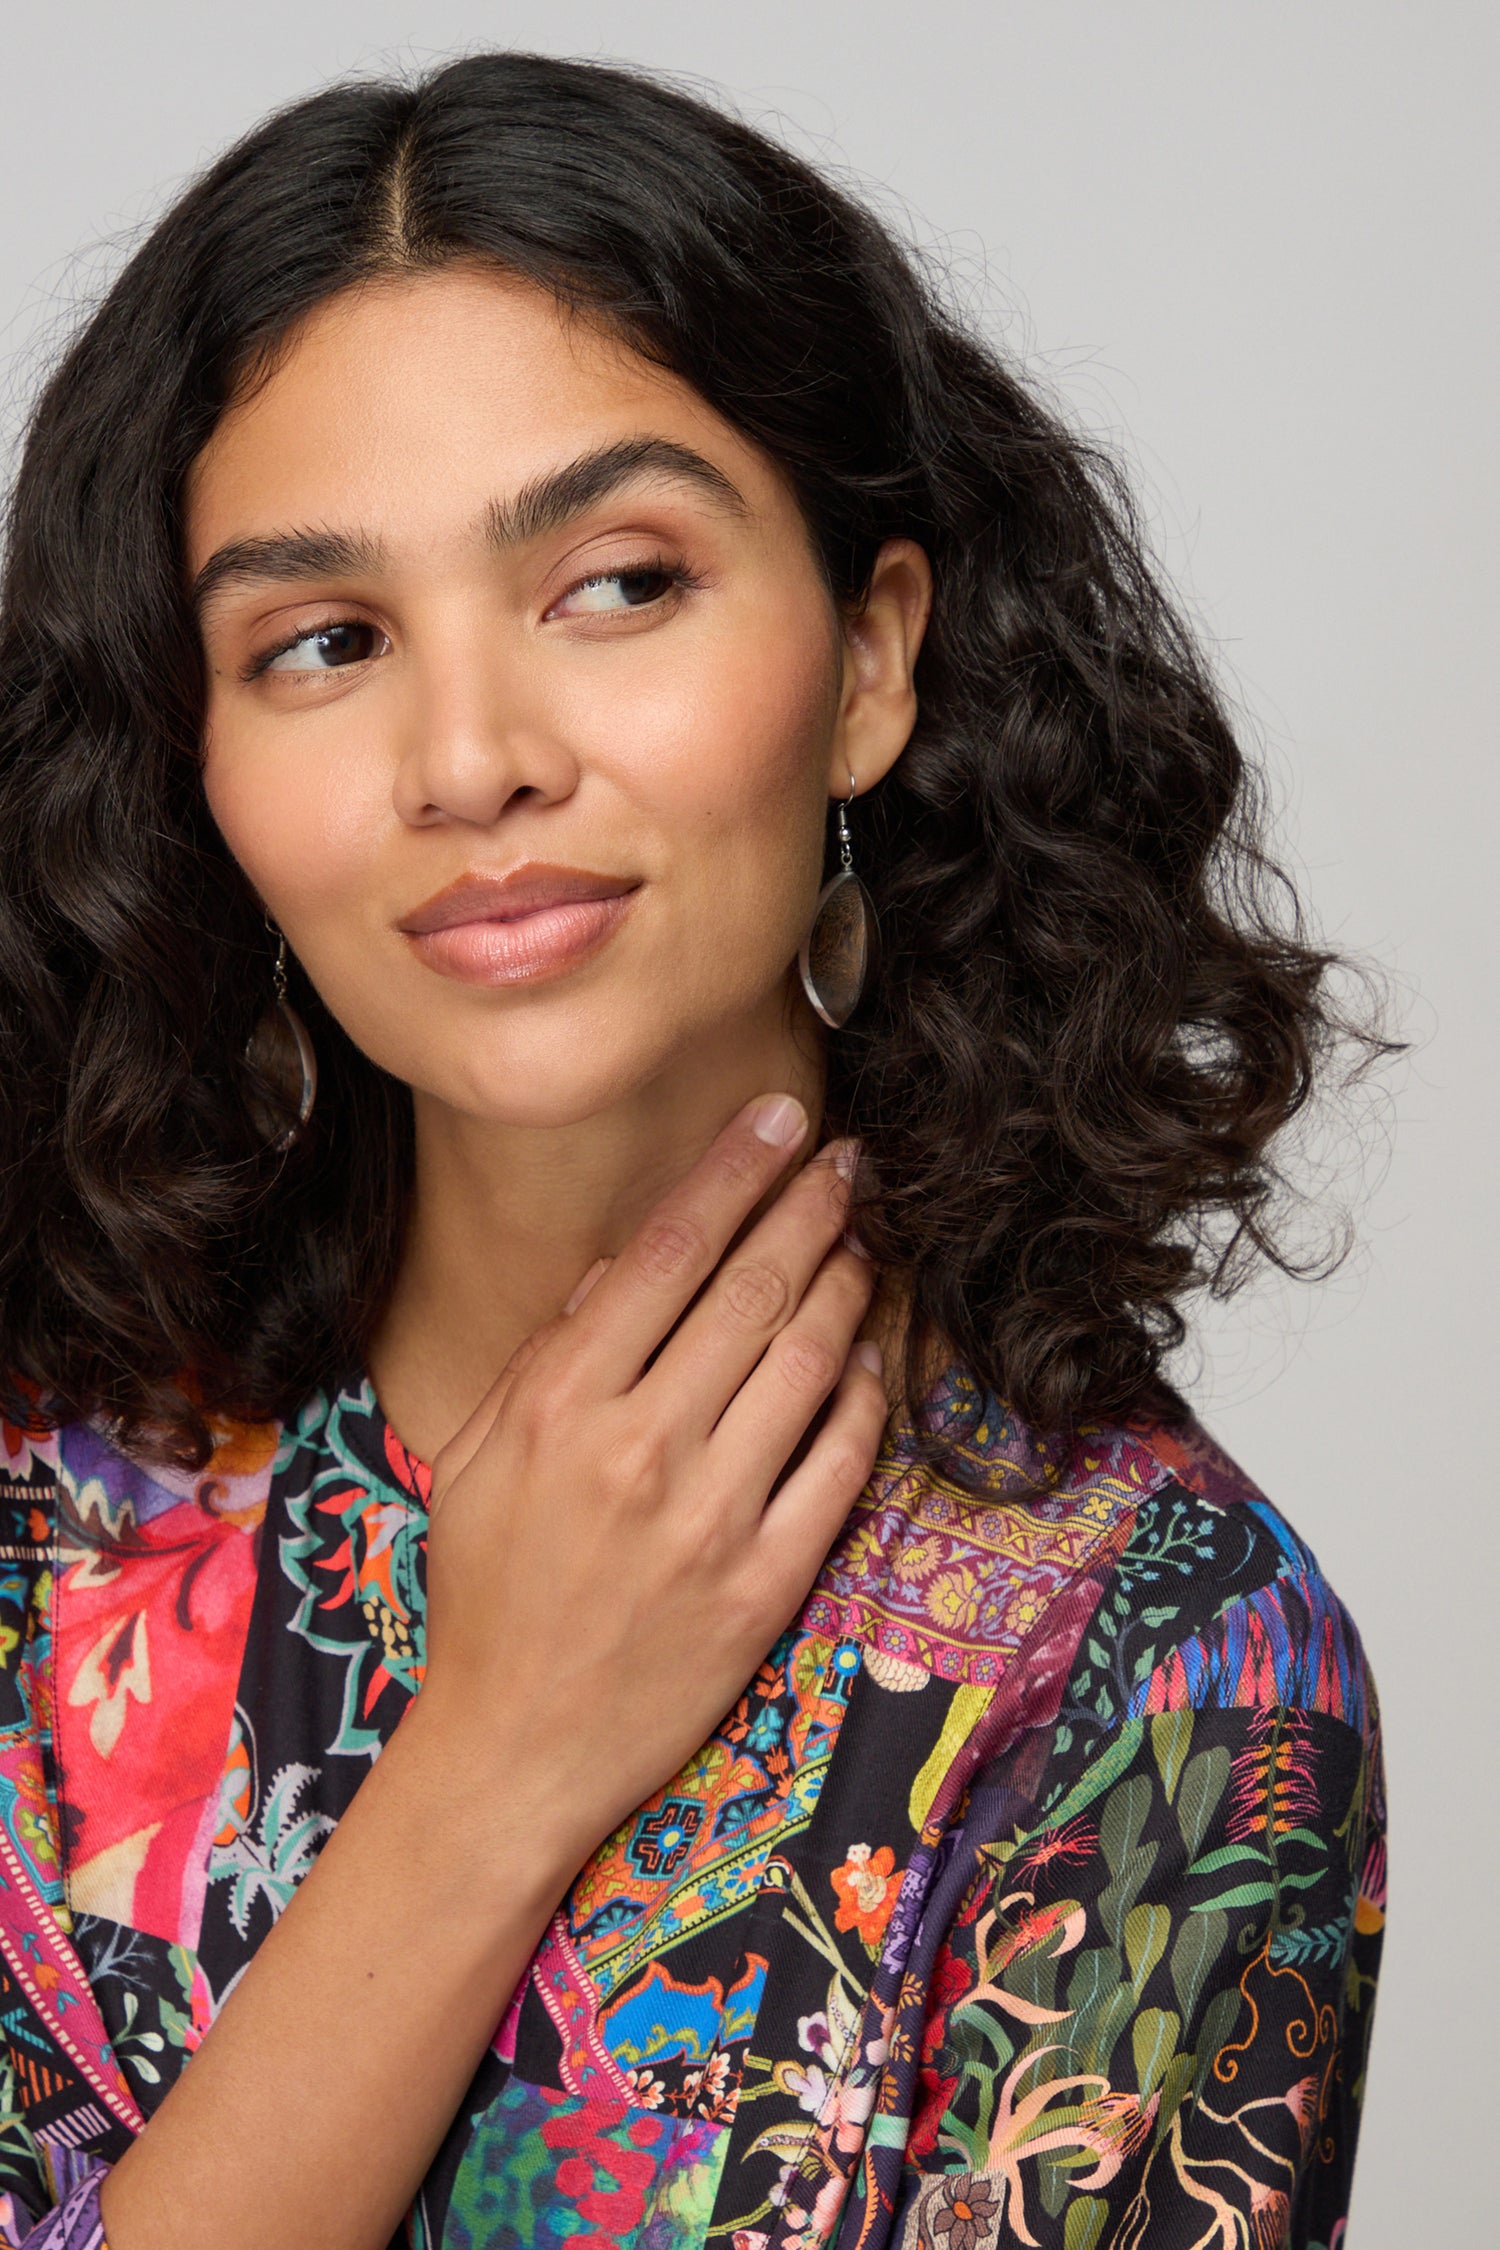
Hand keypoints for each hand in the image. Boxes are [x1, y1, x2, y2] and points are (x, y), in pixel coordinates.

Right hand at [418, 1093, 884, 1869]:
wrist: (514, 1748)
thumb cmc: (488, 1594)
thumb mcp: (477, 1457)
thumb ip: (548, 1354)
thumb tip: (621, 1268)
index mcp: (558, 1403)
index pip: (666, 1251)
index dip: (734, 1172)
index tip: (780, 1120)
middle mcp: (639, 1447)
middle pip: (752, 1289)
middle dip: (810, 1206)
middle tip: (847, 1161)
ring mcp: (711, 1516)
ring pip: (810, 1361)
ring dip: (849, 1284)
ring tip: (863, 1241)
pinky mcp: (766, 1581)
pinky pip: (841, 1462)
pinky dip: (864, 1395)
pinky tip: (870, 1357)